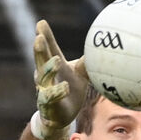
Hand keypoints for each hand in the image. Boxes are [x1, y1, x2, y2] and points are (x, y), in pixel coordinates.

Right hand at [33, 19, 88, 134]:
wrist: (60, 116)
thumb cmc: (70, 90)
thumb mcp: (80, 75)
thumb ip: (87, 62)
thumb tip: (101, 48)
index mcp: (53, 66)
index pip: (49, 49)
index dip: (45, 37)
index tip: (41, 23)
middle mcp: (44, 76)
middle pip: (41, 60)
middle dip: (40, 49)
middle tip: (39, 37)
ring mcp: (44, 90)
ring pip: (43, 78)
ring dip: (49, 68)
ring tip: (56, 60)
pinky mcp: (47, 105)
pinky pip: (50, 98)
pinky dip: (57, 93)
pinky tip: (65, 87)